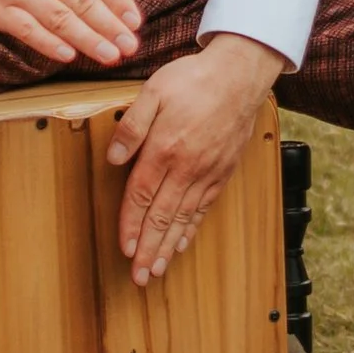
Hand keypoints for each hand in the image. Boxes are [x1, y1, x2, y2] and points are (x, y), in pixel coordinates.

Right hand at [0, 0, 141, 66]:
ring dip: (87, 39)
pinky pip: (27, 30)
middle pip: (82, 1)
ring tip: (109, 55)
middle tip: (129, 46)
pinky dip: (48, 43)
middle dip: (109, 26)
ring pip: (59, 18)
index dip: (118, 0)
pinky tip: (69, 55)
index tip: (135, 22)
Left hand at [107, 35, 283, 285]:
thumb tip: (113, 158)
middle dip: (148, 249)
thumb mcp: (153, 91)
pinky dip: (191, 229)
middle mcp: (186, 167)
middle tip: (139, 278)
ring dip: (168, 247)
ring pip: (184, 218)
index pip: (141, 196)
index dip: (130, 225)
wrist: (240, 74)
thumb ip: (132, 126)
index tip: (123, 249)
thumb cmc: (194, 79)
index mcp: (164, 148)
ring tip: (157, 271)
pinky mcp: (222, 171)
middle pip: (162, 217)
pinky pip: (204, 208)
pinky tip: (182, 243)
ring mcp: (207, 172)